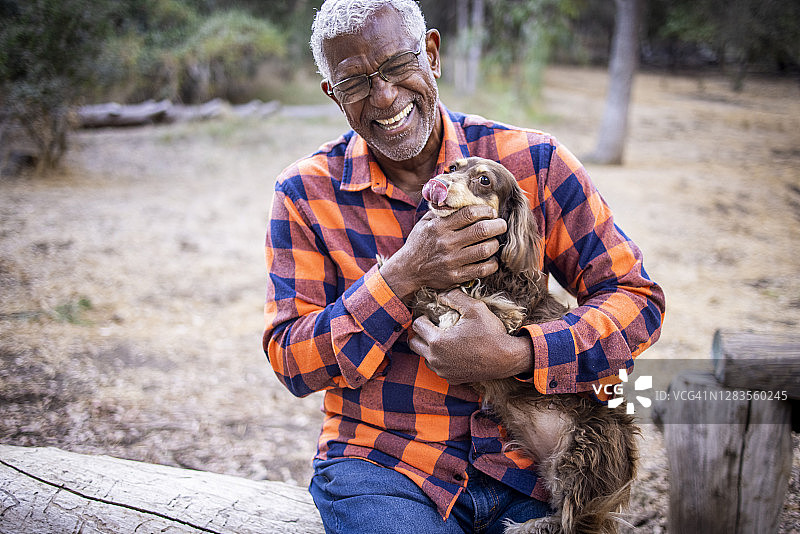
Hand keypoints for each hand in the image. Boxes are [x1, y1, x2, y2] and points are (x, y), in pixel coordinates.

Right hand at [380, 205, 506, 299]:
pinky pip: (482, 270)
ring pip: (485, 250)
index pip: (470, 214)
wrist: (407, 270)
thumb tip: (456, 195)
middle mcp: (446, 243)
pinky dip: (492, 264)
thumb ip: (441, 211)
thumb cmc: (419, 243)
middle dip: (498, 225)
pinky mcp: (455, 276)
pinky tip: (491, 260)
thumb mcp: (425, 222)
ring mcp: (451, 261)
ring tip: (494, 242)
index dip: (486, 211)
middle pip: (482, 230)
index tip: (491, 212)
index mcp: (440, 226)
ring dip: (495, 244)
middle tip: (502, 225)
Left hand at [408, 289, 532, 384]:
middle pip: (414, 344)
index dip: (423, 317)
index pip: (416, 326)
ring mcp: (443, 371)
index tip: (431, 316)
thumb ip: (455, 297)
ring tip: (442, 339)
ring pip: (425, 358)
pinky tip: (453, 352)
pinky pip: (438, 369)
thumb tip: (441, 294)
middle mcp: (436, 359)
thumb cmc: (491, 333)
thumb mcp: (475, 308)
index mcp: (437, 341)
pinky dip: (441, 360)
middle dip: (420, 334)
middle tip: (432, 327)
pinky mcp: (451, 379)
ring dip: (429, 348)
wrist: (507, 359)